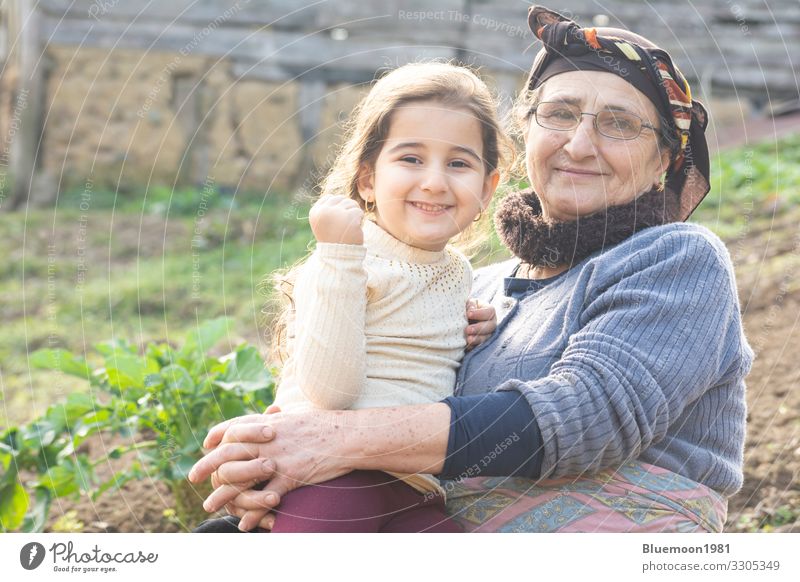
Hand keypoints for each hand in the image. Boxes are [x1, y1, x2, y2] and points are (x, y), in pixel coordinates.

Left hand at [188, 409, 352, 525]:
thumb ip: (278, 419)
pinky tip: (244, 522)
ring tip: (210, 506)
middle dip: (207, 465)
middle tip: (193, 476)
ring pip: (240, 479)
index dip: (217, 435)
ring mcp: (277, 459)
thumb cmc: (325, 425)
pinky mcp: (290, 477)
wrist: (347, 435)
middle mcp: (267, 440)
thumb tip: (270, 416)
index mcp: (268, 424)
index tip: (207, 443)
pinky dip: (253, 513)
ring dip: (222, 495)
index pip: (234, 426)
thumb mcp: (297, 416)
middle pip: (227, 453)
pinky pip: (265, 498)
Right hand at [309, 195, 363, 244]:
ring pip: (350, 203)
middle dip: (346, 208)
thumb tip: (336, 196)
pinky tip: (355, 229)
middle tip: (345, 223)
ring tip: (349, 226)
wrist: (339, 257)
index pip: (329, 198)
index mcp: (315, 212)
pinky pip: (358, 211)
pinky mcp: (349, 217)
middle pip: (341, 198)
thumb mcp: (323, 224)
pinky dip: (359, 220)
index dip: (337, 207)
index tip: (337, 221)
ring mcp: (336, 213)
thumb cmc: (333, 240)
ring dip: (353, 213)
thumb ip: (326, 210)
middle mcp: (324, 211)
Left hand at [465, 299, 495, 350]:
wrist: (461, 319)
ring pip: (486, 338)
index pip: (489, 312)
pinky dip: (474, 346)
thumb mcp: (468, 303)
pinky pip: (480, 346)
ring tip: (468, 339)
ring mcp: (487, 334)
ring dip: (477, 339)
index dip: (480, 313)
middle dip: (479, 328)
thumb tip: (471, 309)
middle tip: (467, 329)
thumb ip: (470, 304)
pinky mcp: (481, 343)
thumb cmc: (466, 308)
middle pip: (490, 326)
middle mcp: (491, 323)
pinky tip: (468, 346)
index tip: (468, 314)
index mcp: (489, 311)